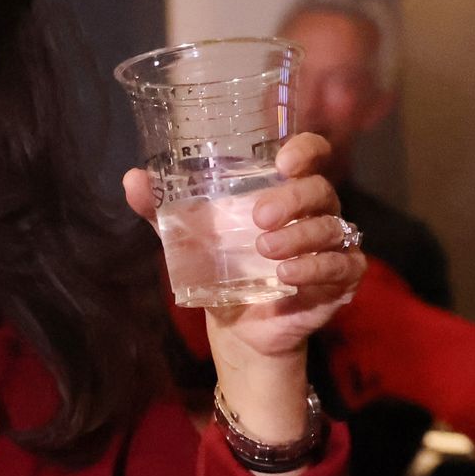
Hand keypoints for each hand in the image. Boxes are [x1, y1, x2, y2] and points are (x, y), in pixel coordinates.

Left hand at [123, 133, 365, 359]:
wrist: (237, 326)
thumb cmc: (221, 268)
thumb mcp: (187, 238)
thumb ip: (161, 209)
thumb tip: (133, 178)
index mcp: (285, 190)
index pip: (312, 155)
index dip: (305, 150)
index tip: (283, 161)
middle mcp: (315, 212)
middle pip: (320, 190)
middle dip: (291, 199)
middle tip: (258, 218)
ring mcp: (333, 245)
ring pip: (331, 227)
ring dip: (299, 236)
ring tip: (265, 250)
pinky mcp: (341, 279)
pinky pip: (342, 266)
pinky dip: (316, 268)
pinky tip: (287, 275)